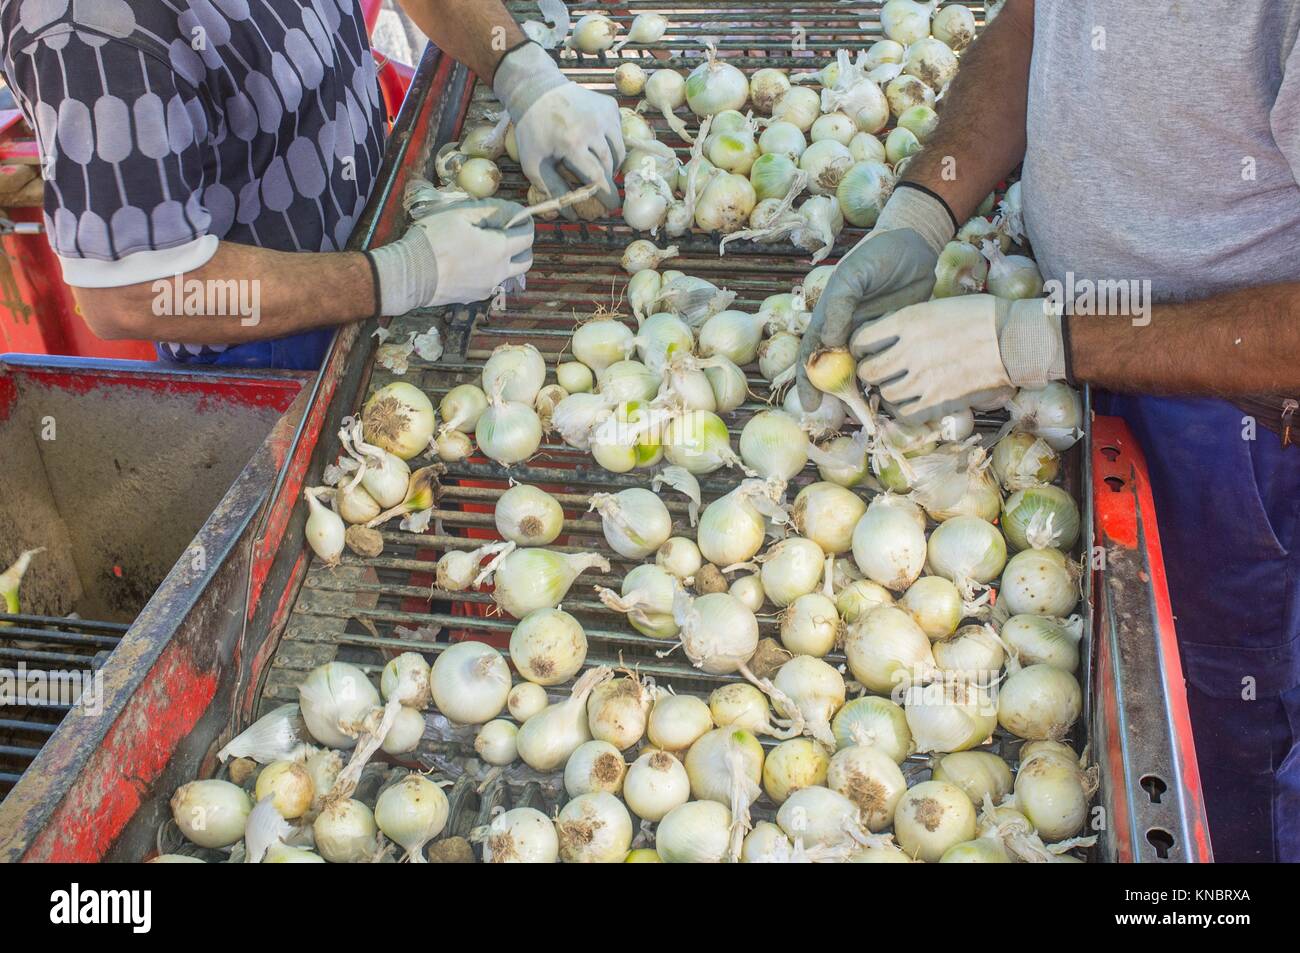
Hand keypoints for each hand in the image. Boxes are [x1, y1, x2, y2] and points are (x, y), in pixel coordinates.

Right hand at [368, 198, 532, 315]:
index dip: (525, 223)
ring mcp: (488, 287)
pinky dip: (489, 271)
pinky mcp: (475, 297)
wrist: (409, 275)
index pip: (528, 236)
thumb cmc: (433, 240)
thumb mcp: (460, 214)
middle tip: (506, 232)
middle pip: (526, 260)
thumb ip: (491, 210)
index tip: (516, 216)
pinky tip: (470, 262)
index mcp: (499, 249)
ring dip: (507, 260)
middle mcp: (499, 272)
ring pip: (510, 273)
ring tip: (487, 247)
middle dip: (522, 245)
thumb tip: (512, 210)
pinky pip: (492, 282)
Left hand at [493, 42, 623, 216]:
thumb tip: (571, 216)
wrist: (537, 89)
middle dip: (607, 180)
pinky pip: (618, 132)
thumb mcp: (534, 163)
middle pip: (610, 164)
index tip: (611, 208)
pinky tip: (598, 143)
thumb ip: (552, 190)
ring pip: (619, 149)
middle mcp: (593, 127)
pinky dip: (612, 142)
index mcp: (572, 143)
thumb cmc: (532, 129)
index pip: (598, 176)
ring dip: (613, 163)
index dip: (606, 195)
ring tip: (601, 168)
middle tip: (602, 187)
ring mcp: (604, 114)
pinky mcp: (610, 106)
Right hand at [796, 227, 938, 408]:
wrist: (916, 245)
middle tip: (847, 415)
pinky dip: (886, 380)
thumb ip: (840, 307)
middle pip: (834, 371)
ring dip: (862, 393)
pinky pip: (886, 364)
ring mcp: (869, 337)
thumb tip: (832, 345)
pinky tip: (892, 396)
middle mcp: (845, 332)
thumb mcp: (854, 275)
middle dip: (836, 396)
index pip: (811, 355)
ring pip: (860, 372)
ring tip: (870, 413)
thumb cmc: (879, 255)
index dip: (807, 381)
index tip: (811, 405)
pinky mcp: (894, 339)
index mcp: (828, 318)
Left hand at [852, 294, 1063, 421]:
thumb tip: (884, 335)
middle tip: (880, 370)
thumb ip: (906, 322)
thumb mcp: (935, 306)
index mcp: (907, 321)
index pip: (861, 340)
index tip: (866, 349)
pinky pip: (904, 413)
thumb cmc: (979, 316)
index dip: (859, 347)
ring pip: (884, 394)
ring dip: (887, 390)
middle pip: (868, 371)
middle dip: (870, 371)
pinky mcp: (937, 401)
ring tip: (898, 384)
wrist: (1013, 339)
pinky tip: (911, 400)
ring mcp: (922, 379)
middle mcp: (909, 351)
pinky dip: (903, 408)